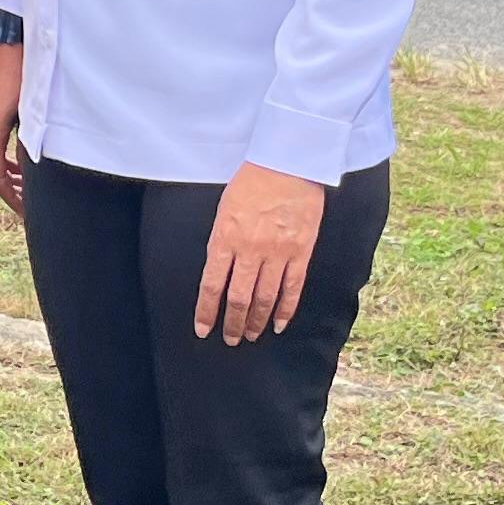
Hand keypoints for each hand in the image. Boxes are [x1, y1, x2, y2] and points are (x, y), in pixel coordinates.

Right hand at [0, 43, 26, 213]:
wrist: (1, 39)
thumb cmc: (19, 69)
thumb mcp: (29, 108)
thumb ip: (29, 140)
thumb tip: (32, 166)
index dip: (12, 198)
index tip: (27, 212)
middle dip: (7, 192)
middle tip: (27, 205)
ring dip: (3, 176)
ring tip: (24, 187)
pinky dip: (0, 160)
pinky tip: (16, 161)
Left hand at [194, 162, 325, 344]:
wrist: (287, 164)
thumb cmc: (251, 182)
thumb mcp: (223, 209)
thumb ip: (221, 241)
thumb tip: (218, 270)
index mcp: (225, 238)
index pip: (212, 285)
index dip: (206, 311)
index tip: (202, 329)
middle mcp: (251, 250)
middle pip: (239, 298)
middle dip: (233, 323)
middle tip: (229, 339)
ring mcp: (278, 253)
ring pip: (265, 298)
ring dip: (256, 321)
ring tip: (251, 336)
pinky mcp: (301, 252)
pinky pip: (292, 288)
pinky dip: (285, 309)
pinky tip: (278, 324)